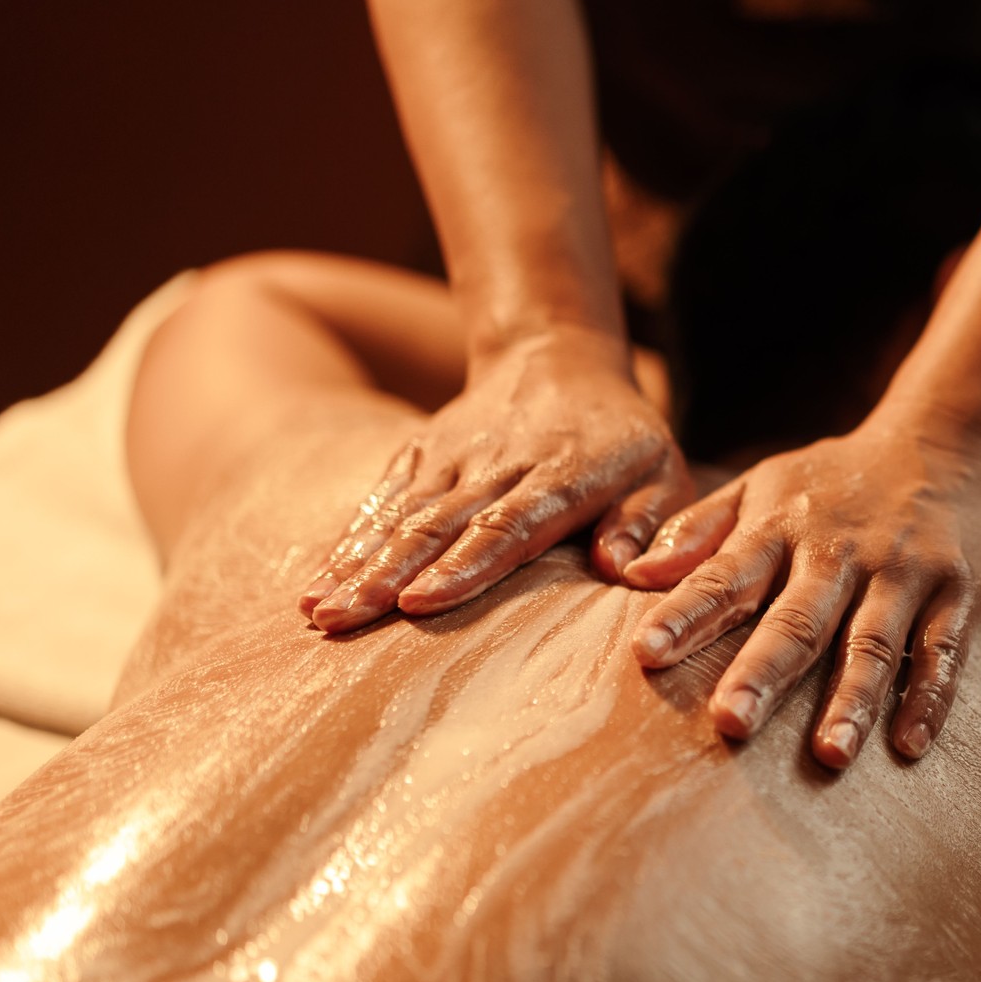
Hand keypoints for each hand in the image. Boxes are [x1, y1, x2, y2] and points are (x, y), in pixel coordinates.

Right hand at [299, 329, 693, 631]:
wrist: (560, 360)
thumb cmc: (625, 441)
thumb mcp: (662, 474)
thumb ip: (648, 523)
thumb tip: (624, 572)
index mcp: (564, 474)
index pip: (508, 523)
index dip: (465, 564)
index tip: (421, 603)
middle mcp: (500, 463)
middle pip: (439, 525)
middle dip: (387, 575)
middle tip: (343, 621)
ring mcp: (453, 456)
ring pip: (402, 515)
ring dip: (357, 564)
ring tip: (318, 612)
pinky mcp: (422, 454)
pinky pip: (383, 499)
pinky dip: (350, 541)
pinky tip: (318, 584)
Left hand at [620, 414, 980, 768]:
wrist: (949, 440)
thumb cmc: (838, 478)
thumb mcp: (764, 485)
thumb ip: (700, 530)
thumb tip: (631, 574)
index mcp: (781, 527)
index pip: (725, 575)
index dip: (686, 614)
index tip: (645, 654)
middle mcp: (839, 552)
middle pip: (797, 619)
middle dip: (763, 671)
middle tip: (729, 723)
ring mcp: (902, 572)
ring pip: (873, 643)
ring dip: (852, 700)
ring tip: (830, 755)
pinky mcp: (958, 590)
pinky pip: (942, 650)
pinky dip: (928, 697)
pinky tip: (909, 744)